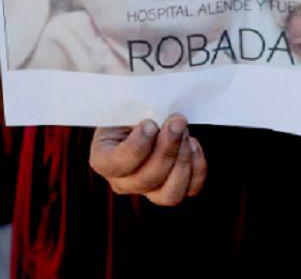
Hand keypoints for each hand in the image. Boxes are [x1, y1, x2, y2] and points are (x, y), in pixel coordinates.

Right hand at [89, 115, 206, 205]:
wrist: (146, 115)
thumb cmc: (133, 108)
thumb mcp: (125, 105)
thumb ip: (135, 109)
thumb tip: (154, 110)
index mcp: (104, 160)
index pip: (117, 165)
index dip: (136, 148)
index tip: (149, 124)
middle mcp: (123, 182)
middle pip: (147, 179)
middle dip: (166, 149)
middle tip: (177, 122)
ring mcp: (149, 190)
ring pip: (169, 194)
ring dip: (182, 162)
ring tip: (186, 135)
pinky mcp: (172, 188)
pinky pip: (190, 189)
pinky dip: (197, 168)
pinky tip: (193, 144)